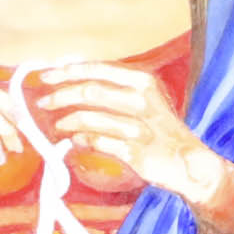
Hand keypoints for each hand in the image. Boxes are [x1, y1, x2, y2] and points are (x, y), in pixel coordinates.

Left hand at [26, 62, 222, 205]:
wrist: (189, 163)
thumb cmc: (160, 130)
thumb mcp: (144, 100)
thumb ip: (114, 88)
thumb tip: (74, 79)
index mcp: (142, 81)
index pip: (97, 69)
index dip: (67, 72)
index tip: (46, 77)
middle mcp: (142, 100)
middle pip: (89, 92)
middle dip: (60, 96)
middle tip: (43, 103)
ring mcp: (139, 127)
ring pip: (90, 119)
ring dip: (67, 122)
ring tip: (59, 126)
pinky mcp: (135, 152)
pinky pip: (97, 142)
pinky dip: (81, 140)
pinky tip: (74, 141)